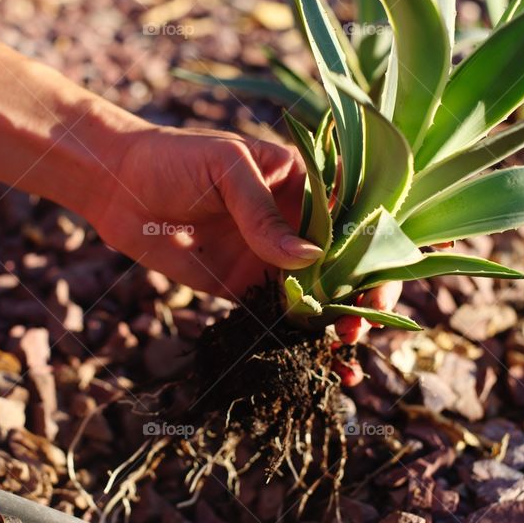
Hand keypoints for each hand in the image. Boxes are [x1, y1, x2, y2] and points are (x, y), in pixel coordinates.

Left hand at [90, 125, 399, 342]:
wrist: (117, 187)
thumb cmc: (174, 157)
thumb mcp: (226, 167)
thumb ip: (263, 212)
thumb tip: (309, 259)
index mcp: (304, 183)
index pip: (359, 213)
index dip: (388, 241)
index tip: (406, 267)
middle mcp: (297, 224)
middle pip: (349, 263)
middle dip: (367, 294)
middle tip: (364, 321)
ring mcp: (272, 259)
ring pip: (321, 296)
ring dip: (340, 325)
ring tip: (348, 351)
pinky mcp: (244, 288)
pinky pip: (280, 317)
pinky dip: (301, 341)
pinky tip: (320, 365)